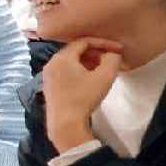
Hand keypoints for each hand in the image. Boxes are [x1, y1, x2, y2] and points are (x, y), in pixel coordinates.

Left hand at [36, 36, 124, 156]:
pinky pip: (65, 71)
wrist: (65, 124)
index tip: (118, 49)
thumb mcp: (105, 76)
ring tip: (103, 69)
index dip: (103, 43)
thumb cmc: (84, 97)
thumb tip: (112, 54)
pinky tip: (90, 79)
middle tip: (110, 58)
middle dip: (96, 52)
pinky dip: (79, 70)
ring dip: (88, 62)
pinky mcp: (49, 87)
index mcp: (62, 57)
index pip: (84, 41)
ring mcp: (48, 76)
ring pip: (70, 61)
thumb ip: (112, 59)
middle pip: (75, 50)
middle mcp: (51, 63)